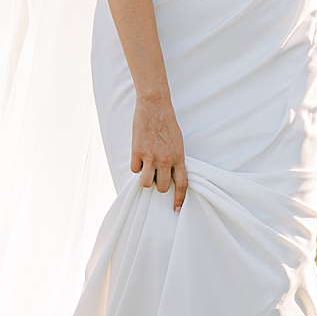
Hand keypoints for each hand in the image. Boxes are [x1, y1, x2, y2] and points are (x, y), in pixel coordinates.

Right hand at [130, 94, 188, 209]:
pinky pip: (134, 169)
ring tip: (146, 168)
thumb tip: (168, 174)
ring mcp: (151, 156)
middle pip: (162, 187)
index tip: (176, 209)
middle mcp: (166, 160)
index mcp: (179, 157)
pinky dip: (135, 165)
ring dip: (145, 179)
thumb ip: (174, 159)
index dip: (179, 199)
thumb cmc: (167, 123)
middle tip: (156, 175)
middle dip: (159, 185)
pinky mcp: (137, 151)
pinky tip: (138, 155)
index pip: (182, 184)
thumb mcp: (177, 142)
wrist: (155, 106)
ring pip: (146, 183)